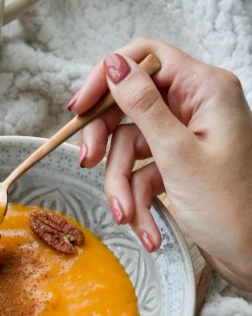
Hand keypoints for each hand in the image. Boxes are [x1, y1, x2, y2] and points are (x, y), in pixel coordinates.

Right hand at [69, 38, 251, 290]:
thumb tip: (114, 65)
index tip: (79, 107)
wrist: (249, 256)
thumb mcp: (177, 155)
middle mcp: (192, 107)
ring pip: (128, 148)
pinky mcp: (173, 162)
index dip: (107, 77)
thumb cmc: (230, 209)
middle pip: (128, 108)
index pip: (145, 59)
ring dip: (122, 186)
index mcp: (204, 90)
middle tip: (87, 163)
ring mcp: (181, 136)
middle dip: (107, 144)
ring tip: (129, 217)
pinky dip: (136, 199)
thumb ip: (143, 106)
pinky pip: (138, 172)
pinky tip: (147, 228)